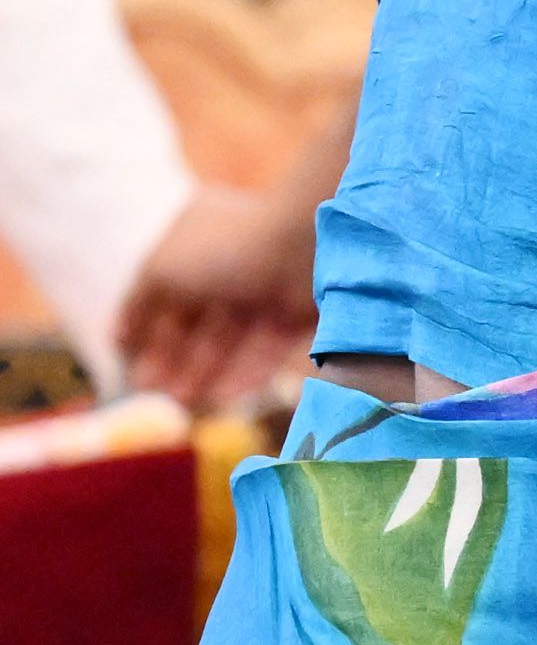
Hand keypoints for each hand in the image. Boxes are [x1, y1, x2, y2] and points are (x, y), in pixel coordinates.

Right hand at [117, 182, 317, 408]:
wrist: (307, 245)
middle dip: (174, 356)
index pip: (164, 289)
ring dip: (205, 370)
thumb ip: (140, 302)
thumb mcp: (163, 270)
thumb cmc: (226, 249)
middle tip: (154, 391)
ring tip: (184, 402)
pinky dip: (245, 372)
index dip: (145, 325)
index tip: (127, 357)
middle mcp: (232, 264)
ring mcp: (267, 288)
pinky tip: (222, 398)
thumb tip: (121, 334)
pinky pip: (267, 347)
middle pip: (197, 319)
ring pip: (230, 338)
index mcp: (197, 242)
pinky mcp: (299, 314)